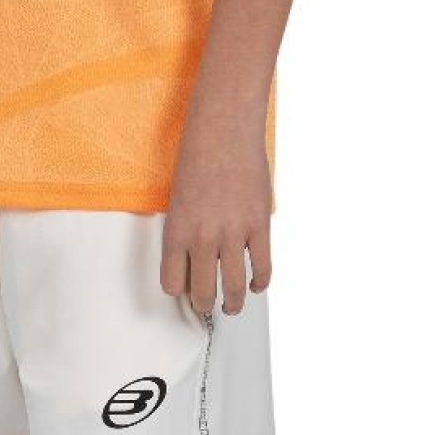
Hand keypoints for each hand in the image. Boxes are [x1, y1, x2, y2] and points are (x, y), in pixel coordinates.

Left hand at [160, 103, 272, 317]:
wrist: (223, 129)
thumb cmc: (197, 155)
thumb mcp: (178, 196)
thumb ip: (186, 227)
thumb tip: (197, 255)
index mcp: (177, 230)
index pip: (173, 282)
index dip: (179, 290)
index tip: (184, 290)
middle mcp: (203, 237)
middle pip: (204, 291)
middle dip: (205, 304)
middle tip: (207, 305)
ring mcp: (233, 233)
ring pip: (234, 287)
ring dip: (234, 302)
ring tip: (233, 305)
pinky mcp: (259, 225)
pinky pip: (262, 267)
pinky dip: (261, 282)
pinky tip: (257, 284)